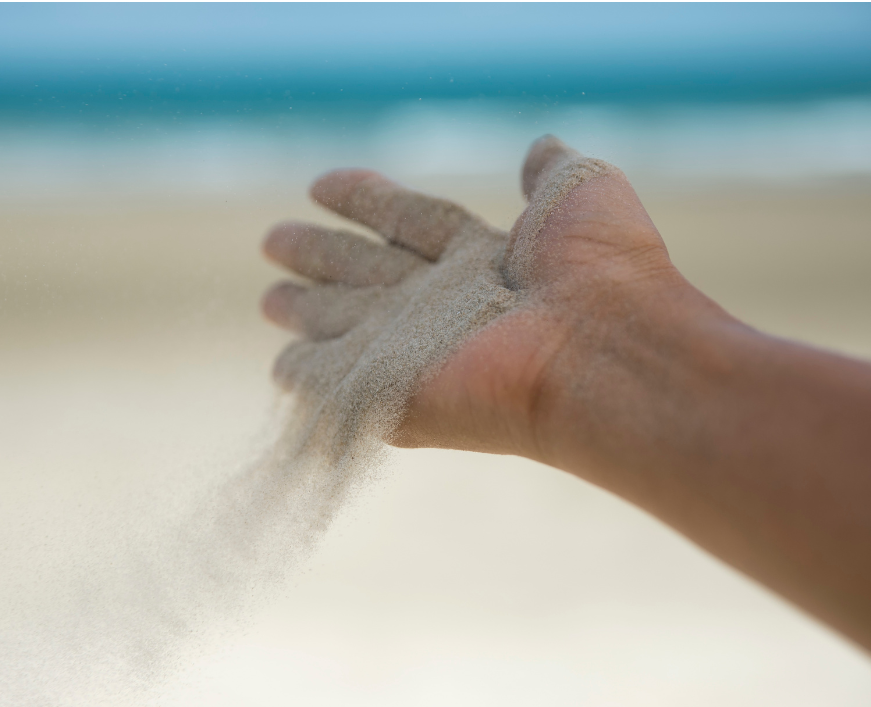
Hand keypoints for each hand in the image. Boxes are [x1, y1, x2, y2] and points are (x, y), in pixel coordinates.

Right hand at [261, 135, 724, 463]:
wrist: (599, 350)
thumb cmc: (600, 271)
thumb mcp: (580, 192)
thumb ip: (551, 171)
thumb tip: (539, 146)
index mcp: (482, 257)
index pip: (409, 221)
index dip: (366, 200)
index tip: (321, 184)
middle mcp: (445, 304)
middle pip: (368, 272)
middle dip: (321, 255)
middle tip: (273, 241)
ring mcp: (419, 352)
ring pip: (347, 324)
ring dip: (307, 311)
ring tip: (271, 300)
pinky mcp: (396, 396)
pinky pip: (338, 385)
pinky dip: (309, 377)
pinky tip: (284, 368)